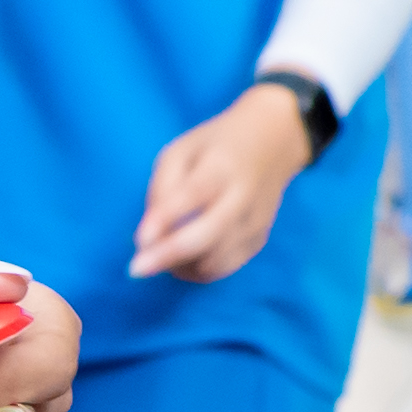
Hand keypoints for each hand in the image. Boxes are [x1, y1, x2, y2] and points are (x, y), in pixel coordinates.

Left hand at [131, 88, 313, 283]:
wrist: (275, 142)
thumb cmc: (217, 146)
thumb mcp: (181, 151)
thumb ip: (162, 189)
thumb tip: (148, 238)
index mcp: (221, 166)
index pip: (192, 195)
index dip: (164, 220)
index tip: (140, 241)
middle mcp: (243, 197)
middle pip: (207, 236)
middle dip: (168, 256)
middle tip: (136, 268)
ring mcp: (256, 222)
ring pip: (215, 261)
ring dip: (181, 266)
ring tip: (163, 254)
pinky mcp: (259, 240)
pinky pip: (224, 268)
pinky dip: (198, 269)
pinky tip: (185, 257)